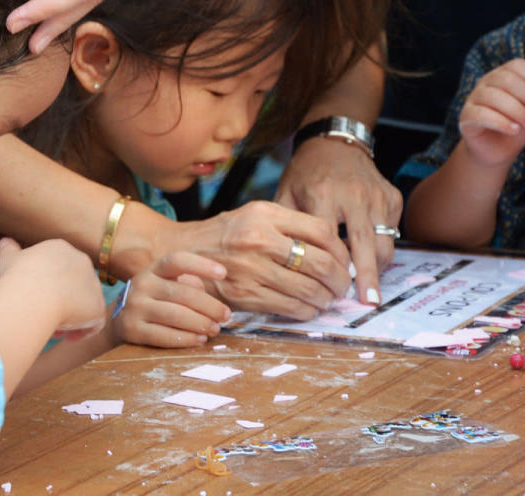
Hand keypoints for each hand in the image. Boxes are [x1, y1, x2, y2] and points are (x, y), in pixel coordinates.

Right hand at [0, 237, 106, 340]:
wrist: (33, 294)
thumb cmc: (17, 276)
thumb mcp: (8, 259)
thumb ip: (9, 250)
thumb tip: (5, 242)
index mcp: (61, 250)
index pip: (58, 269)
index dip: (47, 287)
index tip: (34, 301)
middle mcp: (81, 263)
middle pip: (72, 287)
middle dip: (59, 303)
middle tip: (43, 316)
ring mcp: (93, 284)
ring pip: (83, 304)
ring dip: (70, 318)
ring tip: (53, 330)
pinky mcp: (98, 306)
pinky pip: (94, 321)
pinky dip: (81, 331)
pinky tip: (65, 336)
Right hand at [115, 251, 230, 347]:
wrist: (117, 319)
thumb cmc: (154, 300)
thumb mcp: (167, 285)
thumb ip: (189, 286)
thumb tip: (211, 302)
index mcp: (154, 269)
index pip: (177, 261)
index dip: (201, 265)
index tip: (223, 273)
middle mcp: (142, 284)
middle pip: (182, 293)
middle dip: (209, 306)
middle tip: (225, 315)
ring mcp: (134, 307)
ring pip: (175, 315)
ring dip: (200, 323)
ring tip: (215, 329)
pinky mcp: (131, 329)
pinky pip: (163, 335)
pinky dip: (186, 339)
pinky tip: (199, 340)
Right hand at [164, 201, 352, 320]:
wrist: (181, 253)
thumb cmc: (223, 234)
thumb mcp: (253, 214)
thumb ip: (288, 224)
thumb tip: (331, 245)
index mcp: (265, 214)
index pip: (322, 231)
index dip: (341, 250)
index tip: (344, 260)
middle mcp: (259, 239)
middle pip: (319, 262)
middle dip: (339, 279)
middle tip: (342, 285)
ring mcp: (251, 268)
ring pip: (308, 289)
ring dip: (325, 299)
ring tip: (328, 299)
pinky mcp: (245, 294)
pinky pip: (290, 307)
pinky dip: (306, 311)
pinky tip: (309, 308)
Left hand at [274, 137, 400, 304]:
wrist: (333, 142)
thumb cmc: (305, 173)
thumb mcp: (285, 192)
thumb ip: (286, 226)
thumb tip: (282, 264)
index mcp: (323, 194)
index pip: (329, 239)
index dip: (332, 266)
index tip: (332, 288)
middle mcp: (354, 195)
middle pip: (365, 244)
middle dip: (368, 276)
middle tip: (368, 302)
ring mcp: (377, 195)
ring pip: (385, 241)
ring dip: (378, 266)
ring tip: (369, 287)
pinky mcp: (392, 196)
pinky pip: (393, 230)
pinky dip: (384, 246)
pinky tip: (371, 257)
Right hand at [458, 58, 524, 166]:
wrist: (498, 151)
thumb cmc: (518, 127)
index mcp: (502, 75)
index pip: (517, 66)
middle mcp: (485, 83)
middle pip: (506, 80)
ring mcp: (473, 98)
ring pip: (494, 96)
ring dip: (518, 111)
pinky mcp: (465, 116)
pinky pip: (482, 114)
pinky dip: (501, 122)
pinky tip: (514, 130)